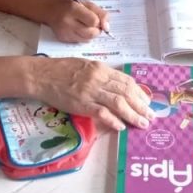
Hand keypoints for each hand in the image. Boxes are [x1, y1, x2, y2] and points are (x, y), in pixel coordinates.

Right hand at [31, 57, 154, 130]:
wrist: (41, 75)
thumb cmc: (61, 70)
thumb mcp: (85, 66)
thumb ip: (101, 75)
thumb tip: (117, 86)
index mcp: (101, 69)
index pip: (126, 81)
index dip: (139, 93)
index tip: (147, 102)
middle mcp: (98, 79)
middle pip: (126, 93)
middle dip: (141, 106)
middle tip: (151, 116)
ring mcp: (90, 92)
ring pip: (118, 103)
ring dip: (133, 115)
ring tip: (142, 123)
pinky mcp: (81, 104)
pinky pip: (102, 113)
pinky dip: (113, 120)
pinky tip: (121, 127)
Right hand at [45, 0, 109, 42]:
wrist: (50, 9)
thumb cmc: (71, 4)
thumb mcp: (87, 3)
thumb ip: (100, 13)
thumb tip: (107, 27)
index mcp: (74, 9)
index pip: (94, 21)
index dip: (98, 21)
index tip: (96, 18)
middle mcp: (68, 22)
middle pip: (91, 33)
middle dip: (96, 30)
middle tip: (93, 24)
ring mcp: (65, 32)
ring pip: (87, 40)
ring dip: (90, 34)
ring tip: (85, 25)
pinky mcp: (63, 39)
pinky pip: (80, 42)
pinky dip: (82, 36)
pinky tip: (77, 29)